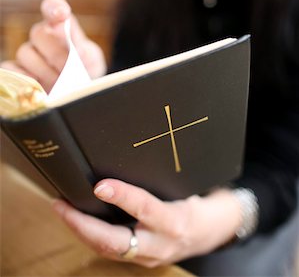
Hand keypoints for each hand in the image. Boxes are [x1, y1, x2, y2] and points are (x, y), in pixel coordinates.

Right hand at [1, 0, 105, 91]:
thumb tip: (80, 52)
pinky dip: (23, 77)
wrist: (78, 89)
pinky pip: (10, 68)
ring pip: (25, 52)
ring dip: (44, 70)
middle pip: (38, 33)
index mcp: (61, 25)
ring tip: (59, 82)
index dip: (55, 7)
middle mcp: (42, 35)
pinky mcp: (17, 69)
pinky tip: (37, 85)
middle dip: (56, 53)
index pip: (53, 7)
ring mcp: (27, 52)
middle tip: (68, 68)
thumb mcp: (92, 60)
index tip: (62, 14)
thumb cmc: (84, 69)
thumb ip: (87, 54)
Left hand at [53, 179, 241, 267]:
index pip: (146, 209)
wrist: (213, 232)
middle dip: (82, 226)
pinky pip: (112, 250)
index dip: (122, 197)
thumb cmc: (199, 203)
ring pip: (108, 249)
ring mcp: (149, 256)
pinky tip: (78, 221)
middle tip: (61, 205)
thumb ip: (161, 178)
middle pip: (115, 242)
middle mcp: (161, 244)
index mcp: (176, 221)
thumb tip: (128, 154)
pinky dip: (92, 236)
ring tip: (62, 209)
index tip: (99, 186)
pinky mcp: (141, 259)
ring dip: (81, 231)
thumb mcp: (188, 186)